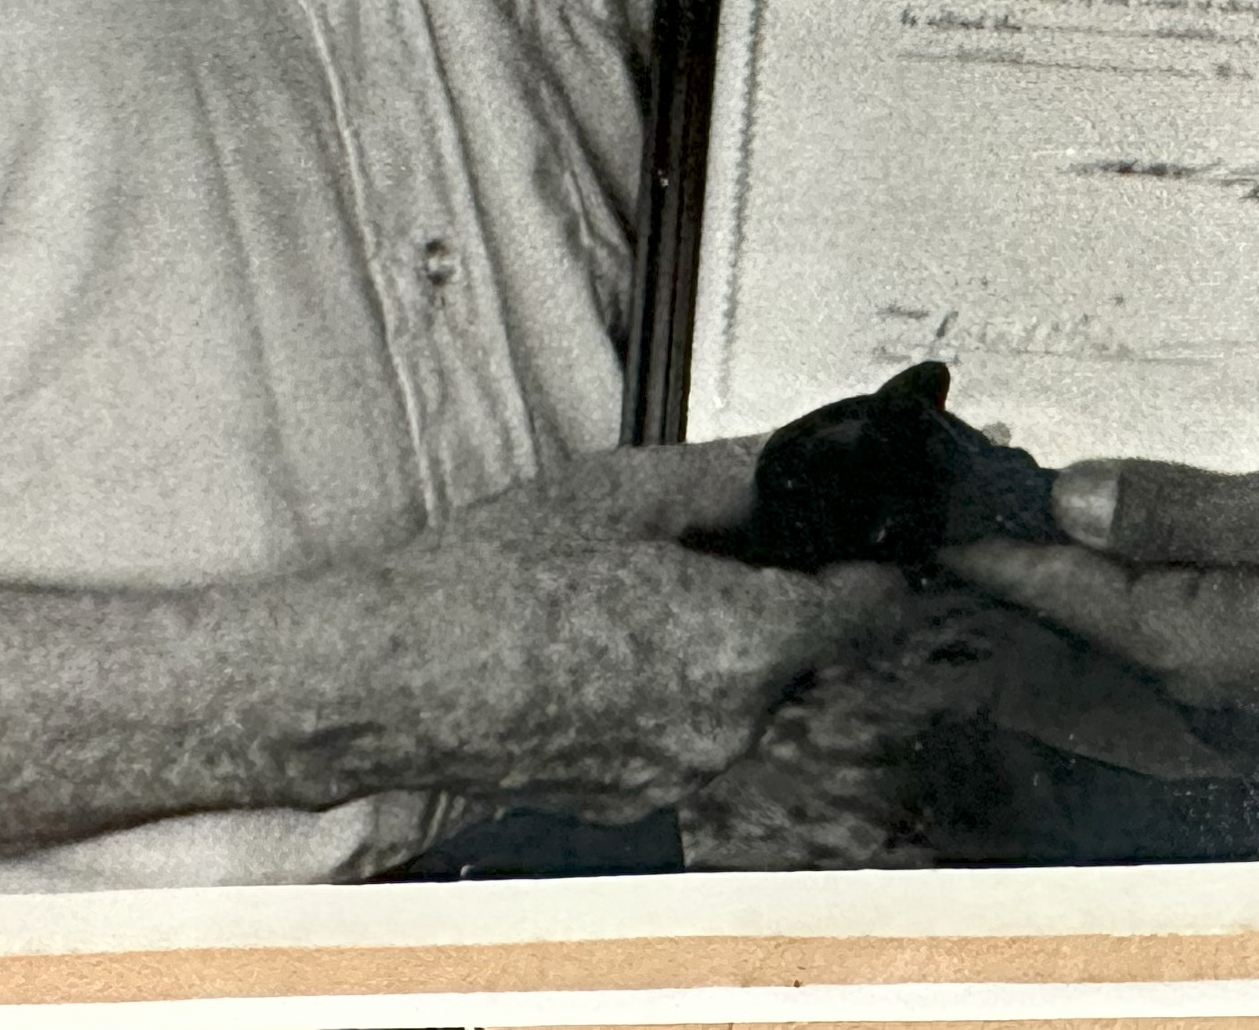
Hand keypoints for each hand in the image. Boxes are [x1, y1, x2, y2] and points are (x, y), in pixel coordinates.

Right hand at [290, 438, 908, 820]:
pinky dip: (663, 690)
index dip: (867, 556)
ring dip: (716, 644)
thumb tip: (795, 462)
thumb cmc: (490, 584)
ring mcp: (677, 773)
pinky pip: (684, 731)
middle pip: (803, 649)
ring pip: (741, 692)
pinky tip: (596, 646)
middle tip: (706, 545)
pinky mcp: (631, 797)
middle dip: (774, 594)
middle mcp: (727, 726)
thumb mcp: (625, 490)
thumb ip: (734, 476)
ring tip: (630, 593)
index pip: (872, 605)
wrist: (386, 679)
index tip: (851, 530)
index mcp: (745, 645)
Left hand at [938, 456, 1258, 735]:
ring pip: (1134, 623)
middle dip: (1034, 543)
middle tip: (995, 472)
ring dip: (1097, 560)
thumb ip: (1173, 507)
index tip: (932, 500)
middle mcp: (1198, 695)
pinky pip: (1188, 633)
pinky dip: (1158, 582)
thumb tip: (1073, 497)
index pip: (1051, 587)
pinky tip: (1168, 539)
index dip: (984, 536)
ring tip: (1067, 490)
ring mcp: (1238, 702)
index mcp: (1186, 649)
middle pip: (1082, 614)